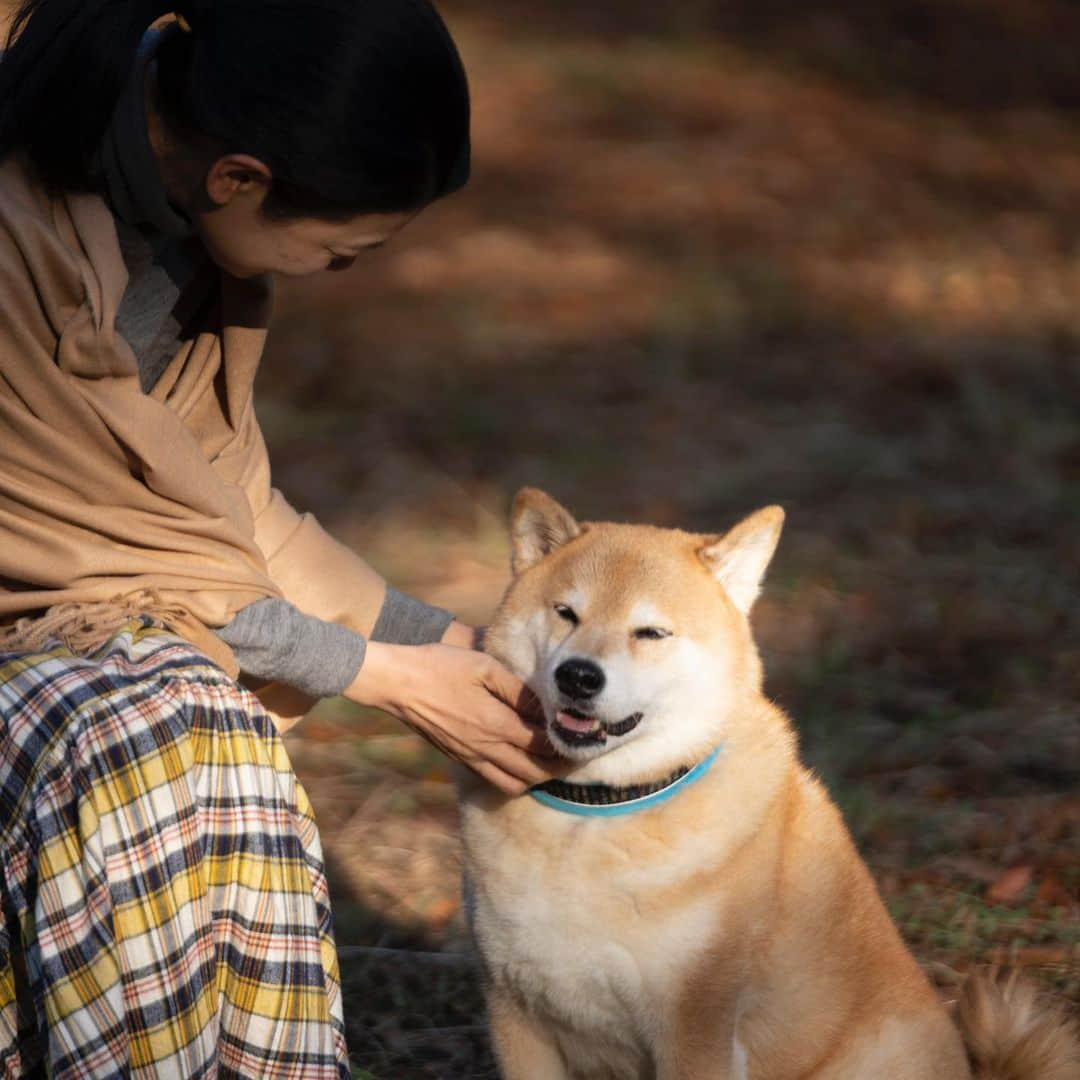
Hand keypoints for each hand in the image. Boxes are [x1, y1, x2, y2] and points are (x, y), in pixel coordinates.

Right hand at [344, 640, 566, 795]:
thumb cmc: (440, 666)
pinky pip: (494, 780)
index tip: (584, 738)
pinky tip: (521, 762)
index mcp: (495, 724)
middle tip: (576, 755)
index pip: (543, 745)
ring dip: (538, 777)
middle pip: (534, 773)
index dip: (567, 745)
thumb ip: (518, 689)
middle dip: (560, 767)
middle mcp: (485, 748)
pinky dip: (515, 778)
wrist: (397, 683)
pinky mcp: (459, 758)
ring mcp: (471, 757)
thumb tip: (547, 706)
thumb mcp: (485, 666)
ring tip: (551, 761)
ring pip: (515, 783)